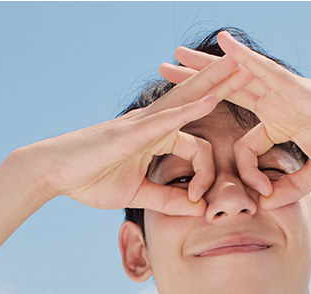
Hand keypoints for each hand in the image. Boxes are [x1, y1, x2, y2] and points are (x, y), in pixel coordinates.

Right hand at [28, 52, 251, 214]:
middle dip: (227, 86)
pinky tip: (212, 98)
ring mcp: (144, 124)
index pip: (198, 149)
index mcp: (156, 138)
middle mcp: (153, 124)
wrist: (55, 173)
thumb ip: (166, 200)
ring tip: (243, 67)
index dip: (206, 177)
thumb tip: (196, 210)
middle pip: (198, 100)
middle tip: (255, 70)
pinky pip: (169, 118)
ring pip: (188, 99)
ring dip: (217, 83)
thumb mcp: (137, 194)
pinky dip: (192, 109)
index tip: (200, 203)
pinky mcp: (133, 131)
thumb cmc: (91, 180)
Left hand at [159, 30, 310, 207]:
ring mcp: (284, 92)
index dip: (244, 172)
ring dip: (205, 66)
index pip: (245, 147)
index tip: (259, 192)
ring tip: (176, 55)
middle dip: (195, 86)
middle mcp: (277, 103)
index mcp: (281, 124)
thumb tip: (268, 204)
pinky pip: (263, 69)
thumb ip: (292, 186)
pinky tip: (220, 44)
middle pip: (227, 92)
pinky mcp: (295, 87)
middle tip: (165, 75)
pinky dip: (242, 57)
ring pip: (236, 76)